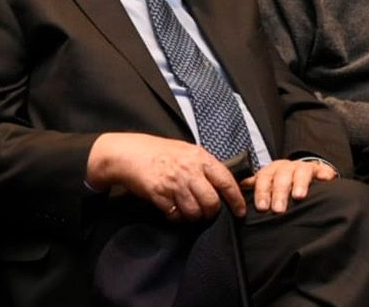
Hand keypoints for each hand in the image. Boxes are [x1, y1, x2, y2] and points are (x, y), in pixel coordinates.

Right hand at [86, 133, 246, 219]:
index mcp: (199, 157)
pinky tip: (172, 210)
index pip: (226, 181)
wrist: (128, 153)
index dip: (236, 199)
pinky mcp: (159, 194)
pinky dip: (176, 217)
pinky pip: (175, 215)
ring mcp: (174, 183)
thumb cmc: (158, 152)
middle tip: (206, 213)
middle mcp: (189, 170)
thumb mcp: (186, 150)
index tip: (240, 211)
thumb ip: (204, 165)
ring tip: (187, 211)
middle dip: (211, 212)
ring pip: (194, 212)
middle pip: (211, 202)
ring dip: (193, 217)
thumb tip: (222, 184)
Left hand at [240, 159, 334, 213]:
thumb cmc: (283, 184)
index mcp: (272, 171)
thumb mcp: (268, 185)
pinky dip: (324, 175)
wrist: (305, 174)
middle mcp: (287, 167)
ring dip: (299, 184)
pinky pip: (322, 171)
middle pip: (281, 177)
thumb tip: (237, 190)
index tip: (262, 207)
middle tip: (278, 209)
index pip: (264, 178)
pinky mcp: (320, 170)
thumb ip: (255, 187)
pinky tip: (325, 180)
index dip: (262, 192)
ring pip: (300, 172)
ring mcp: (303, 168)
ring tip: (298, 196)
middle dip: (279, 193)